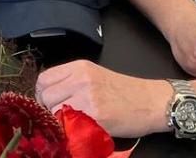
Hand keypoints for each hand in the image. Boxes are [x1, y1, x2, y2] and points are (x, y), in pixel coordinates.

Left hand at [35, 60, 172, 137]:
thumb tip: (47, 95)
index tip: (50, 102)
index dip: (43, 93)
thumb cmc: (125, 91)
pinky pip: (69, 125)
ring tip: (76, 120)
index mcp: (79, 67)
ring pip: (54, 111)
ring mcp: (87, 97)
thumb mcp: (95, 75)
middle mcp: (80, 79)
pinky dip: (72, 129)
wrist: (152, 102)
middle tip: (63, 115)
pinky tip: (84, 127)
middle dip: (50, 108)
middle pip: (45, 96)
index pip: (44, 79)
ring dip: (60, 119)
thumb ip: (71, 81)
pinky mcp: (95, 116)